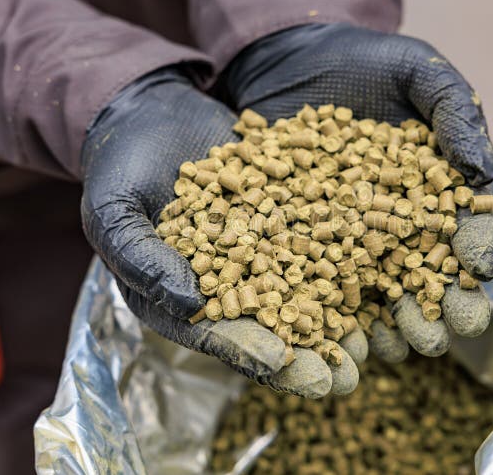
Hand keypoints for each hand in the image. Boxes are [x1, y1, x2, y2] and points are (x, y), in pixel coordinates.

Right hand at [80, 67, 362, 396]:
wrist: (151, 112)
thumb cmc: (120, 164)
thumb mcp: (114, 210)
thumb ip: (142, 257)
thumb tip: (191, 304)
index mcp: (178, 295)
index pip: (213, 333)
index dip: (245, 350)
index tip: (281, 361)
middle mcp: (224, 282)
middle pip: (266, 326)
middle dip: (303, 355)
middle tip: (342, 379)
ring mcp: (258, 251)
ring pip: (300, 292)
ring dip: (334, 321)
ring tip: (372, 345)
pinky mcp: (284, 218)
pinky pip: (316, 240)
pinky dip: (344, 259)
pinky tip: (378, 272)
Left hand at [222, 23, 492, 360]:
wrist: (293, 54)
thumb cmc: (367, 60)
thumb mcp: (420, 72)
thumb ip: (457, 113)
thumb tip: (483, 171)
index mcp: (434, 190)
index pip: (463, 229)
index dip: (473, 253)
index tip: (478, 275)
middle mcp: (395, 223)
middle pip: (421, 274)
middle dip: (434, 307)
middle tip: (440, 336)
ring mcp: (347, 236)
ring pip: (372, 290)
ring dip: (385, 325)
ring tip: (393, 350)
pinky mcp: (298, 238)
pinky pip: (313, 280)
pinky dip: (324, 311)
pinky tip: (332, 338)